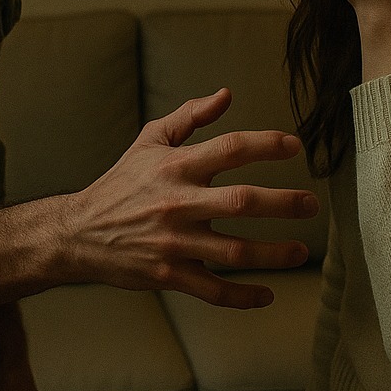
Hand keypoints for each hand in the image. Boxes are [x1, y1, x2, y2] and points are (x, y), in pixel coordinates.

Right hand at [60, 88, 317, 307]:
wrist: (78, 232)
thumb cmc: (121, 182)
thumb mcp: (149, 140)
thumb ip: (189, 116)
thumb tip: (226, 94)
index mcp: (176, 167)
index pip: (230, 149)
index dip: (266, 145)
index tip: (295, 146)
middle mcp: (178, 203)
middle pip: (241, 201)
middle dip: (282, 203)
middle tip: (312, 204)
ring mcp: (174, 243)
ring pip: (234, 251)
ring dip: (273, 254)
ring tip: (301, 251)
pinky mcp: (169, 275)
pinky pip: (212, 290)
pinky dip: (242, 296)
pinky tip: (268, 294)